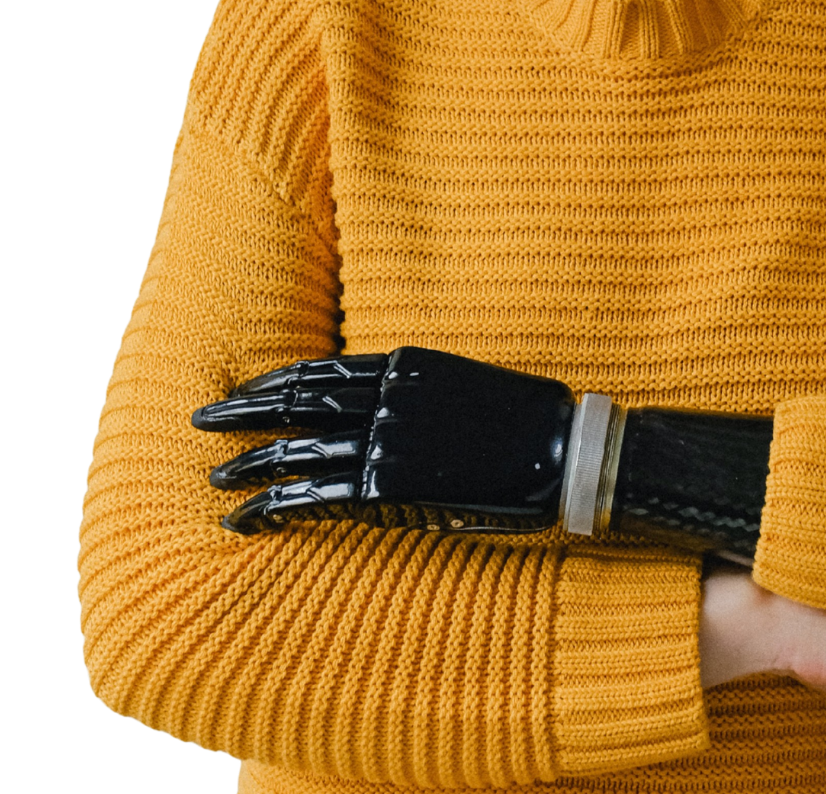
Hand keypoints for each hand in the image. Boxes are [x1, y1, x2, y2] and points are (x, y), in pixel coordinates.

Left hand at [190, 348, 575, 533]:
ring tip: (218, 480)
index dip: (272, 381)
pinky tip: (249, 520)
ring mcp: (386, 442)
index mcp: (404, 364)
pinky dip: (274, 509)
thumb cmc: (522, 421)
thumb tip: (373, 404)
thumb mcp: (461, 384)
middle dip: (242, 414)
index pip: (318, 369)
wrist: (562, 454)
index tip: (241, 392)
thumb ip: (411, 390)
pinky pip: (316, 498)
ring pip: (296, 453)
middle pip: (295, 402)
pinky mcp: (389, 490)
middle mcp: (386, 397)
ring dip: (249, 467)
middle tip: (204, 424)